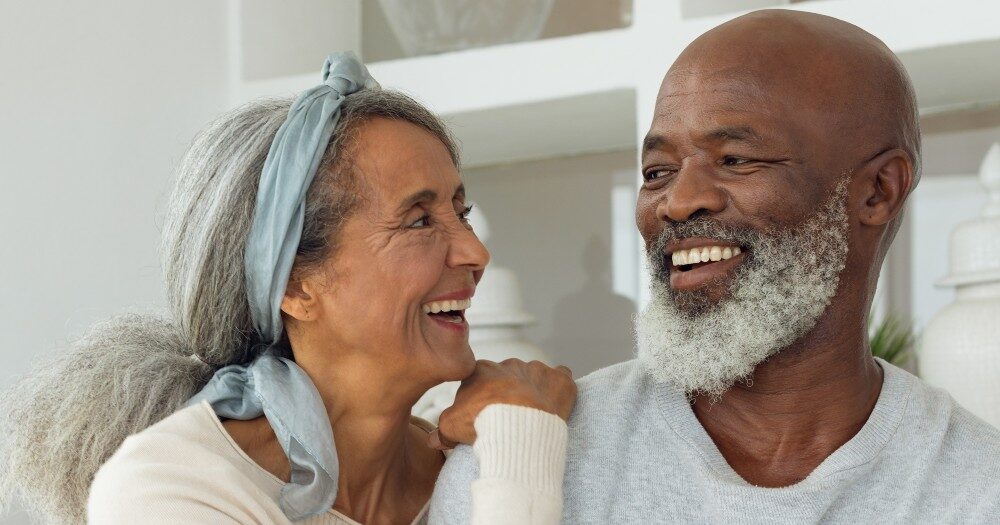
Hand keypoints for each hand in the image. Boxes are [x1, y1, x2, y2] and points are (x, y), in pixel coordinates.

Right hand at [428, 359, 576, 449]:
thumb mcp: (452, 427)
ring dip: (533, 391)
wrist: (520, 428)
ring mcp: (535, 369)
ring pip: (532, 377)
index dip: (480, 401)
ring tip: (532, 416)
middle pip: (506, 378)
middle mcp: (508, 364)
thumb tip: (434, 439)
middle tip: (508, 419)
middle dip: (507, 395)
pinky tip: (556, 402)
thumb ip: (442, 429)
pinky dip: (559, 387)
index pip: (478, 382)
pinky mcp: (559, 379)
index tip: (484, 418)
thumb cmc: (483, 424)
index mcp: (481, 370)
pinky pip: (561, 376)